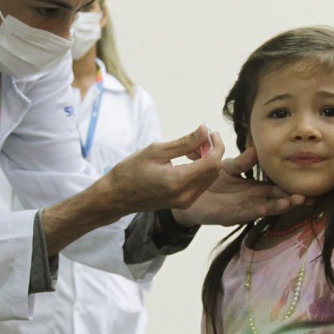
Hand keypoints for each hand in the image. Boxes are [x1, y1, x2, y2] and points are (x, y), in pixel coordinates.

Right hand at [101, 125, 224, 214]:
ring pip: (210, 177)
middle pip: (214, 170)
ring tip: (191, 148)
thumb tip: (205, 130)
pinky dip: (200, 169)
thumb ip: (184, 142)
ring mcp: (185, 202)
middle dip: (212, 151)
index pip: (212, 162)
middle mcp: (185, 195)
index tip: (210, 132)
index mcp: (178, 181)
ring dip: (207, 160)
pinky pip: (201, 184)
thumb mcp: (156, 151)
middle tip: (200, 137)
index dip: (216, 145)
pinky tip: (188, 159)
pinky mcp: (183, 203)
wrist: (117, 196)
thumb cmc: (131, 171)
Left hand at [171, 146, 307, 226]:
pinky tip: (265, 209)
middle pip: (275, 200)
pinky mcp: (228, 216)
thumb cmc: (210, 179)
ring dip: (277, 207)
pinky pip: (243, 214)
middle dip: (290, 200)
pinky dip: (254, 212)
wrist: (187, 190)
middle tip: (305, 197)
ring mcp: (242, 209)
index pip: (276, 188)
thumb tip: (257, 150)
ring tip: (290, 203)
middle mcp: (252, 200)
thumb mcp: (229, 167)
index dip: (290, 188)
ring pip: (264, 209)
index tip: (306, 186)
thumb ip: (243, 161)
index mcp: (254, 187)